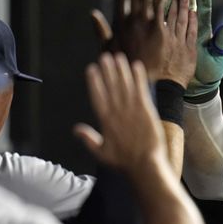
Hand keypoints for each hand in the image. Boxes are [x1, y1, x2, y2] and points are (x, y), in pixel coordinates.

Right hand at [74, 53, 166, 172]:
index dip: (94, 82)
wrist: (145, 166)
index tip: (91, 69)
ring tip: (118, 57)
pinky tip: (136, 66)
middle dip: (107, 71)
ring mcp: (132, 110)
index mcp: (106, 121)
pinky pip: (141, 90)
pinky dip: (138, 77)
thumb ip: (88, 139)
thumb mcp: (101, 153)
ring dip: (121, 70)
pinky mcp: (146, 110)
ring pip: (125, 85)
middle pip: (111, 87)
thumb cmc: (124, 162)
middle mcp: (118, 112)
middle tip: (104, 57)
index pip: (97, 96)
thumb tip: (76, 129)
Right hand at [91, 0, 179, 78]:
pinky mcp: (166, 35)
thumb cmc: (128, 70)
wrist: (150, 87)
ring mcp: (150, 30)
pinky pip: (167, 13)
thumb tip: (92, 14)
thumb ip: (101, 30)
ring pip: (154, 2)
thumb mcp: (109, 50)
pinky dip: (166, 0)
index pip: (121, 0)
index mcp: (120, 27)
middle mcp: (134, 25)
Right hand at [159, 0, 222, 99]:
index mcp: (204, 30)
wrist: (197, 86)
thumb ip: (222, 42)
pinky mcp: (168, 38)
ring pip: (174, 8)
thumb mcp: (218, 57)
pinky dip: (159, 9)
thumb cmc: (209, 72)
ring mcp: (179, 32)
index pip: (204, 7)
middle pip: (189, 3)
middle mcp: (192, 28)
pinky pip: (162, 21)